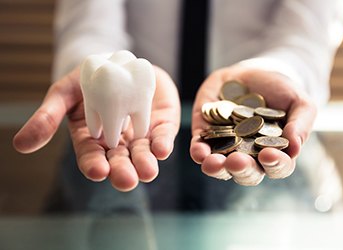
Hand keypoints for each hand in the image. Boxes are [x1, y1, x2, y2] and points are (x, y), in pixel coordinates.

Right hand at [13, 66, 180, 190]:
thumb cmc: (88, 79)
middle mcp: (117, 142)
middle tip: (126, 180)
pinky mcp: (159, 124)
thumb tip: (20, 145)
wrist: (118, 62)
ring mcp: (140, 134)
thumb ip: (48, 117)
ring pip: (143, 154)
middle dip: (122, 172)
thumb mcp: (64, 93)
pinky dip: (163, 143)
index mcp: (92, 139)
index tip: (97, 171)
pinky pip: (162, 136)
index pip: (91, 157)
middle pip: (119, 162)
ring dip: (145, 163)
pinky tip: (162, 149)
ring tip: (147, 171)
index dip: (93, 165)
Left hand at [190, 65, 316, 184]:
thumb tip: (294, 148)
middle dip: (242, 169)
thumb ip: (301, 124)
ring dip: (216, 168)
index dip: (275, 165)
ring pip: (220, 167)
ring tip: (214, 163)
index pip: (277, 167)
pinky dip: (198, 152)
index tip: (269, 155)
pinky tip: (199, 152)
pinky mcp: (205, 135)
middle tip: (238, 161)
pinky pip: (200, 149)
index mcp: (274, 152)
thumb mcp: (298, 102)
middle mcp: (249, 156)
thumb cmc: (280, 91)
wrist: (252, 73)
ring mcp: (225, 147)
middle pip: (246, 173)